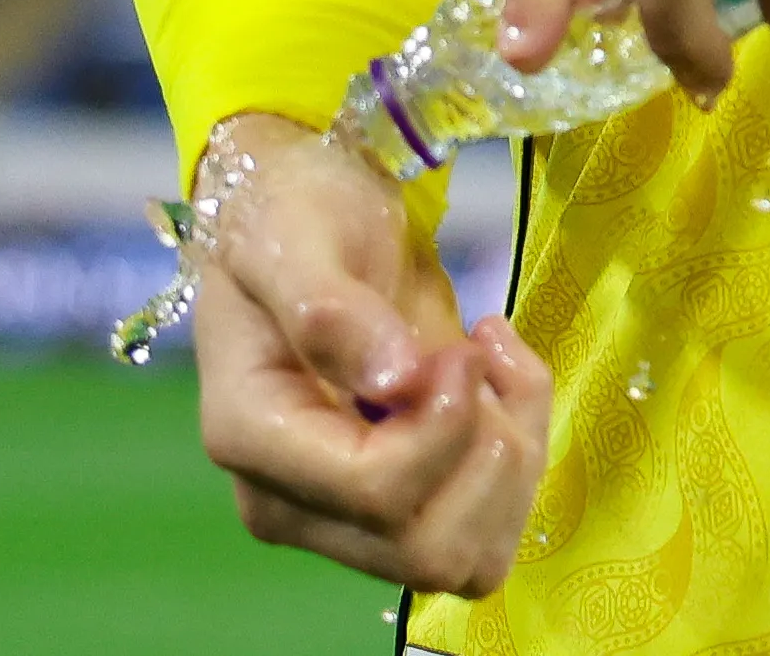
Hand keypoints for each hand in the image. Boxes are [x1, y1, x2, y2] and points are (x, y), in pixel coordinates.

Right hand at [184, 113, 551, 597]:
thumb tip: (395, 383)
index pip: (376, 491)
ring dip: (512, 459)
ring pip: (467, 559)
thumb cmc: (291, 211)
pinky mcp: (396, 510)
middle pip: (427, 549)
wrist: (308, 211)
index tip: (463, 345)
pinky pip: (486, 535)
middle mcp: (289, 500)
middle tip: (476, 353)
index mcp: (250, 437)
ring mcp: (343, 516)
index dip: (447, 426)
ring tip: (491, 362)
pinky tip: (498, 381)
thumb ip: (333, 310)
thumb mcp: (298, 235)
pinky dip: (518, 461)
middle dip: (487, 450)